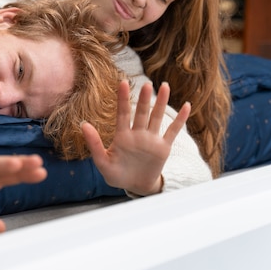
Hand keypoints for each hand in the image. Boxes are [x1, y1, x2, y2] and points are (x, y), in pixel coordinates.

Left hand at [81, 80, 189, 195]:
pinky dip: (180, 119)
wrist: (134, 187)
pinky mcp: (163, 147)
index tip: (122, 82)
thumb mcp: (102, 162)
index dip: (123, 98)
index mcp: (122, 136)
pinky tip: (186, 106)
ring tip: (165, 86)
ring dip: (161, 103)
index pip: (122, 113)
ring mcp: (151, 139)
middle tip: (146, 84)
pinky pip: (172, 131)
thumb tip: (83, 124)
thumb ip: (94, 144)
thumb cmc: (116, 175)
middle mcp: (137, 134)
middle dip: (144, 99)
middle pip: (141, 112)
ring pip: (157, 117)